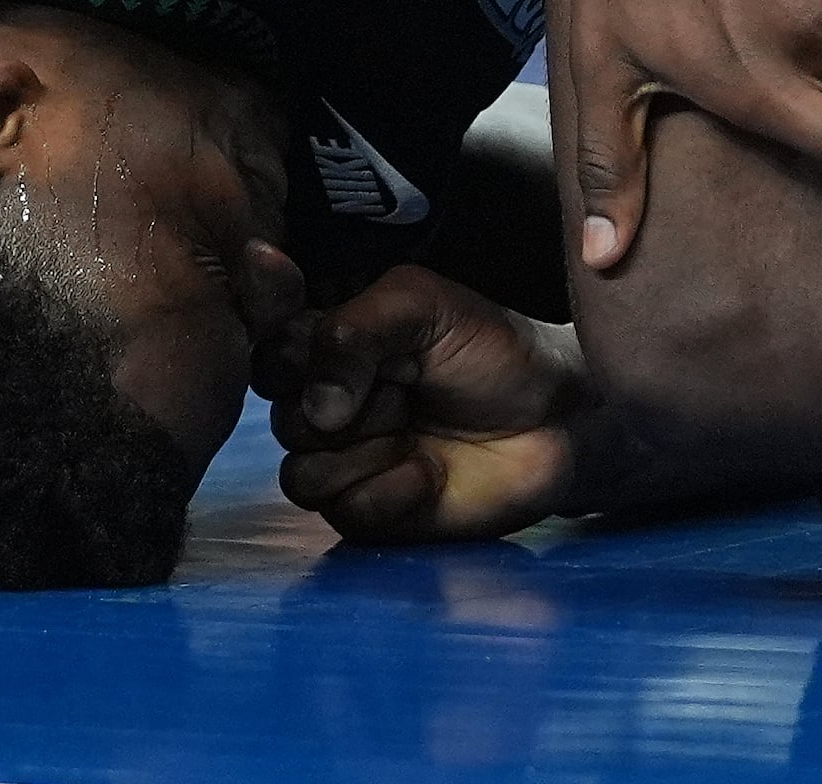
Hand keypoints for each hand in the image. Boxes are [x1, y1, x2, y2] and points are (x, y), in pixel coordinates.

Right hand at [266, 267, 586, 541]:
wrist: (553, 415)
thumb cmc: (490, 349)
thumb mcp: (421, 305)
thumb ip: (353, 330)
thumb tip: (315, 408)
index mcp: (327, 354)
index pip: (268, 360)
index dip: (301, 362)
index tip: (351, 350)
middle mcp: (325, 412)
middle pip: (284, 423)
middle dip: (350, 406)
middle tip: (405, 389)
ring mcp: (345, 468)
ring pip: (304, 476)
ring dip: (368, 451)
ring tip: (415, 428)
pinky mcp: (371, 516)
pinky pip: (349, 511)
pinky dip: (396, 488)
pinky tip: (431, 471)